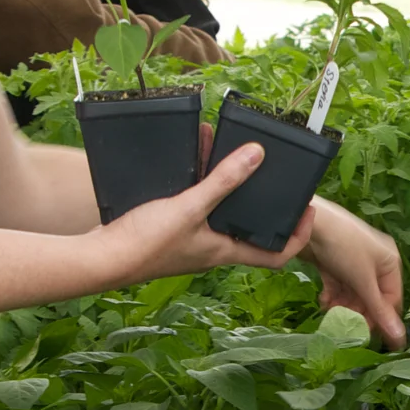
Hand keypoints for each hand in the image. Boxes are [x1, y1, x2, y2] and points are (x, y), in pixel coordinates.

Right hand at [91, 143, 313, 283]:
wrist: (102, 258)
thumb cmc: (146, 244)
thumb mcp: (190, 207)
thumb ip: (223, 181)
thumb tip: (257, 156)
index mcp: (225, 251)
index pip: (276, 256)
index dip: (297, 236)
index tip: (307, 211)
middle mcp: (212, 249)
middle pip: (249, 227)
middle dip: (261, 199)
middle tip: (270, 173)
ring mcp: (191, 240)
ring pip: (220, 210)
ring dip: (227, 182)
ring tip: (231, 151)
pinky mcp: (170, 229)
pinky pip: (194, 202)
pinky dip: (198, 180)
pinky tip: (192, 155)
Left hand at [304, 198, 406, 348]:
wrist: (310, 221)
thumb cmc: (344, 248)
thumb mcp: (363, 281)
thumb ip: (379, 310)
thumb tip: (400, 339)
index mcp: (390, 261)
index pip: (391, 298)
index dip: (379, 317)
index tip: (363, 332)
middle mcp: (374, 261)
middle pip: (370, 297)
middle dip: (356, 310)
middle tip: (342, 322)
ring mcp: (353, 260)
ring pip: (352, 292)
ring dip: (342, 305)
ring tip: (329, 310)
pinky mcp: (335, 261)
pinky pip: (339, 284)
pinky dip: (332, 294)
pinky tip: (323, 300)